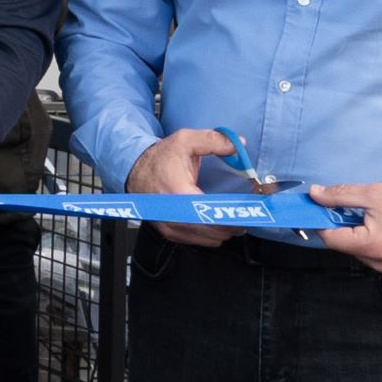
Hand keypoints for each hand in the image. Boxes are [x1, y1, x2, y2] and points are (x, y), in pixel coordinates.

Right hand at [130, 130, 239, 246]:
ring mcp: (169, 226)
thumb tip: (239, 144)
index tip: (247, 210)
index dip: (231, 214)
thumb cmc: (160, 157)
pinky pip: (197, 241)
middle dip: (232, 224)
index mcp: (177, 192)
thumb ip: (214, 140)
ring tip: (234, 218)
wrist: (134, 170)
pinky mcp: (169, 232)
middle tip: (247, 215)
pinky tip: (218, 224)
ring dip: (223, 231)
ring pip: (207, 239)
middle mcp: (171, 214)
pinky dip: (210, 235)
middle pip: (212, 230)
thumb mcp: (186, 140)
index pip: (210, 212)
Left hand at [310, 177, 381, 278]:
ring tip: (378, 221)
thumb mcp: (372, 193)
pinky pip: (379, 260)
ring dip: (362, 239)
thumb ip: (339, 196)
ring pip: (363, 255)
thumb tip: (315, 195)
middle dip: (346, 229)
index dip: (322, 224)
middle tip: (355, 212)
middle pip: (348, 247)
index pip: (332, 239)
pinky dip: (378, 247)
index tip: (319, 213)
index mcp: (372, 245)